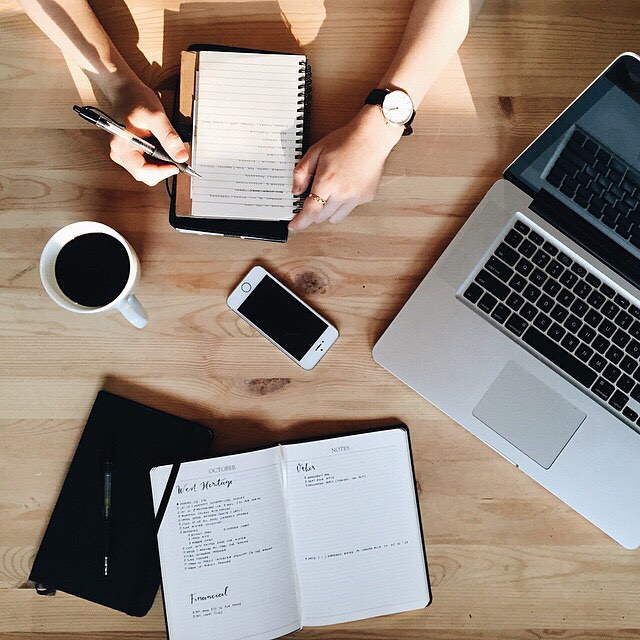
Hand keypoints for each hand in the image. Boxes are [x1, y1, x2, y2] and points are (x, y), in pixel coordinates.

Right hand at [108, 79, 188, 185]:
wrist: (126, 91)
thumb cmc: (137, 100)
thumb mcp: (156, 116)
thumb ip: (169, 137)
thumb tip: (181, 157)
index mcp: (122, 146)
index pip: (142, 172)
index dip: (162, 172)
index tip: (177, 165)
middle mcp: (120, 154)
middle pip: (146, 175)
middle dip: (163, 168)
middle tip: (175, 155)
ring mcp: (124, 155)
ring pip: (147, 172)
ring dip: (161, 164)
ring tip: (165, 146)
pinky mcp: (130, 153)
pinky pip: (147, 164)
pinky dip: (158, 160)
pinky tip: (160, 147)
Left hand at [289, 106, 402, 229]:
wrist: (372, 137)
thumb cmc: (345, 141)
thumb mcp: (316, 151)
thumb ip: (302, 172)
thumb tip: (296, 191)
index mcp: (327, 182)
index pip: (310, 211)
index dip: (300, 222)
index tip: (294, 226)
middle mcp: (342, 193)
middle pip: (321, 217)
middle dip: (314, 211)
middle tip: (314, 199)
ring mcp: (356, 197)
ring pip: (335, 218)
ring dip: (328, 211)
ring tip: (331, 192)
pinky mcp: (366, 197)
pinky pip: (350, 209)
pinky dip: (344, 203)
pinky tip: (346, 186)